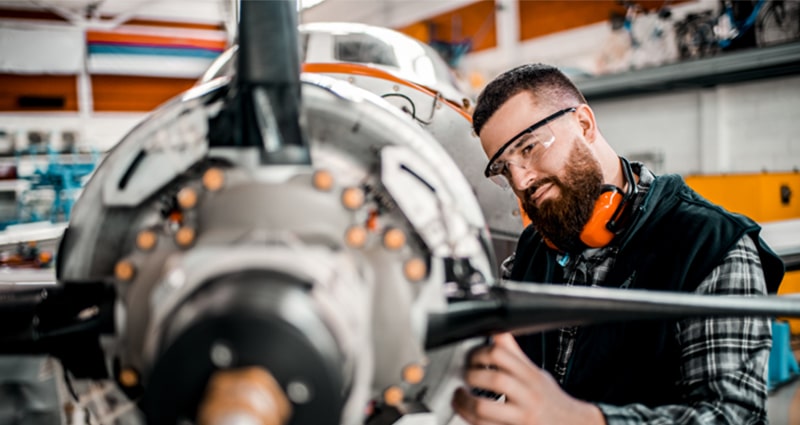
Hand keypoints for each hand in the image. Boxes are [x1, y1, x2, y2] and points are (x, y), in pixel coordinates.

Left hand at [451, 333, 604, 424]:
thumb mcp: (536, 373)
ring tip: (459, 396)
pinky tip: (466, 413)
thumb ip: (515, 356)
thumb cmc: (551, 400)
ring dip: (464, 402)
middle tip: (464, 375)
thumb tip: (498, 333)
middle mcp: (528, 395)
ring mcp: (521, 417)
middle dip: (472, 375)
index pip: (501, 354)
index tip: (471, 357)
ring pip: (484, 408)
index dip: (479, 353)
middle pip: (494, 379)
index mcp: (531, 376)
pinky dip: (470, 419)